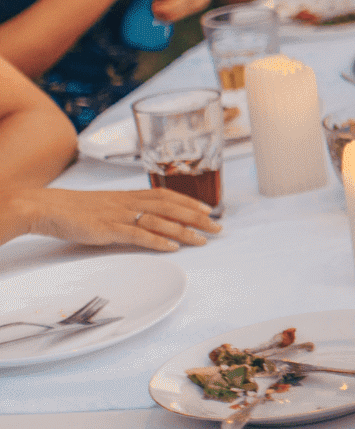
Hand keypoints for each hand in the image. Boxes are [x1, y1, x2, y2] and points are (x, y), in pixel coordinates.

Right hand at [13, 186, 220, 251]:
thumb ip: (126, 210)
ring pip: (159, 221)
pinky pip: (137, 234)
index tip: (208, 208)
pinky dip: (157, 240)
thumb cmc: (75, 208)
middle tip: (217, 227)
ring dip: (184, 230)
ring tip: (203, 239)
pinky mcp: (108, 229)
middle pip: (171, 208)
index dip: (189, 201)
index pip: (166, 195)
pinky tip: (172, 247)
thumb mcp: (106, 205)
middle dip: (197, 217)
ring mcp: (119, 215)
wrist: (48, 207)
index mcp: (128, 195)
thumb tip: (144, 219)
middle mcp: (129, 202)